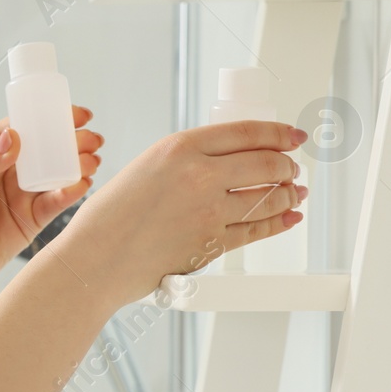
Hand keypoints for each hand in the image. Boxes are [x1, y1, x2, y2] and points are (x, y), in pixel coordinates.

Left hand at [0, 106, 103, 299]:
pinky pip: (54, 203)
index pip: (24, 128)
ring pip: (56, 174)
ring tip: (93, 161)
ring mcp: (22, 194)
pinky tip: (82, 185)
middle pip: (47, 149)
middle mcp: (9, 169)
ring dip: (77, 166)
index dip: (50, 118)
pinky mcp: (31, 220)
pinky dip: (70, 193)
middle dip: (72, 141)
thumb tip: (13, 137)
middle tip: (92, 139)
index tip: (75, 115)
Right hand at [52, 120, 308, 307]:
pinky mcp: (213, 242)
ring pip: (268, 197)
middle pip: (266, 163)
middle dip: (287, 166)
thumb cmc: (108, 218)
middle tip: (291, 168)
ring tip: (294, 193)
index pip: (246, 132)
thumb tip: (223, 162)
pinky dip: (279, 223)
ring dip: (288, 195)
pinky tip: (288, 217)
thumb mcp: (144, 169)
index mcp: (179, 148)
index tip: (291, 136)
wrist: (96, 259)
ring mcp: (210, 211)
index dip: (278, 133)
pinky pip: (257, 229)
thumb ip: (183, 161)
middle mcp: (199, 175)